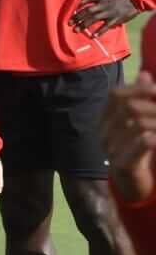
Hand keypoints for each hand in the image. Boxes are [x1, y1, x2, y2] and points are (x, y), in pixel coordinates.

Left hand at [69, 0, 138, 36]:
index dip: (78, 5)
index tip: (72, 10)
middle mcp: (102, 4)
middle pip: (87, 11)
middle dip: (77, 17)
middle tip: (69, 23)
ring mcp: (108, 12)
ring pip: (93, 19)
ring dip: (83, 25)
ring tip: (76, 30)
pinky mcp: (115, 19)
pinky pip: (105, 26)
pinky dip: (99, 32)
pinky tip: (92, 36)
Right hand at [104, 71, 155, 201]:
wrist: (129, 180)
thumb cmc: (135, 146)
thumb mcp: (137, 119)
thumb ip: (139, 97)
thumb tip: (145, 74)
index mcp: (104, 118)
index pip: (116, 95)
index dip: (137, 89)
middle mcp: (103, 131)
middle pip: (128, 107)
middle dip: (152, 105)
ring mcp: (110, 147)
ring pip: (137, 124)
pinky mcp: (122, 163)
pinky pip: (142, 143)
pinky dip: (155, 137)